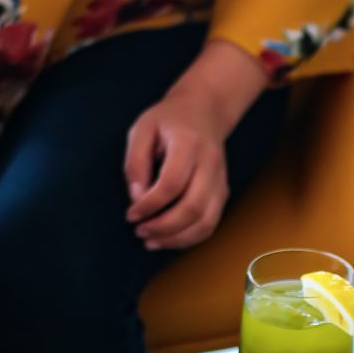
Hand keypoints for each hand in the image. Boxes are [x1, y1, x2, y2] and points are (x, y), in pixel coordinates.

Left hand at [124, 91, 228, 250]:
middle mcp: (210, 164)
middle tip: (139, 230)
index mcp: (189, 144)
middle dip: (162, 227)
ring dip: (176, 239)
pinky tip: (167, 239)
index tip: (131, 214)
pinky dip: (188, 239)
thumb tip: (137, 198)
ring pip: (205, 222)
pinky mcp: (221, 193)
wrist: (204, 111)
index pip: (172, 184)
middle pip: (192, 208)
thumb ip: (135, 163)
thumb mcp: (142, 130)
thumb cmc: (168, 121)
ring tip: (150, 241)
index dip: (149, 205)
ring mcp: (220, 180)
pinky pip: (210, 225)